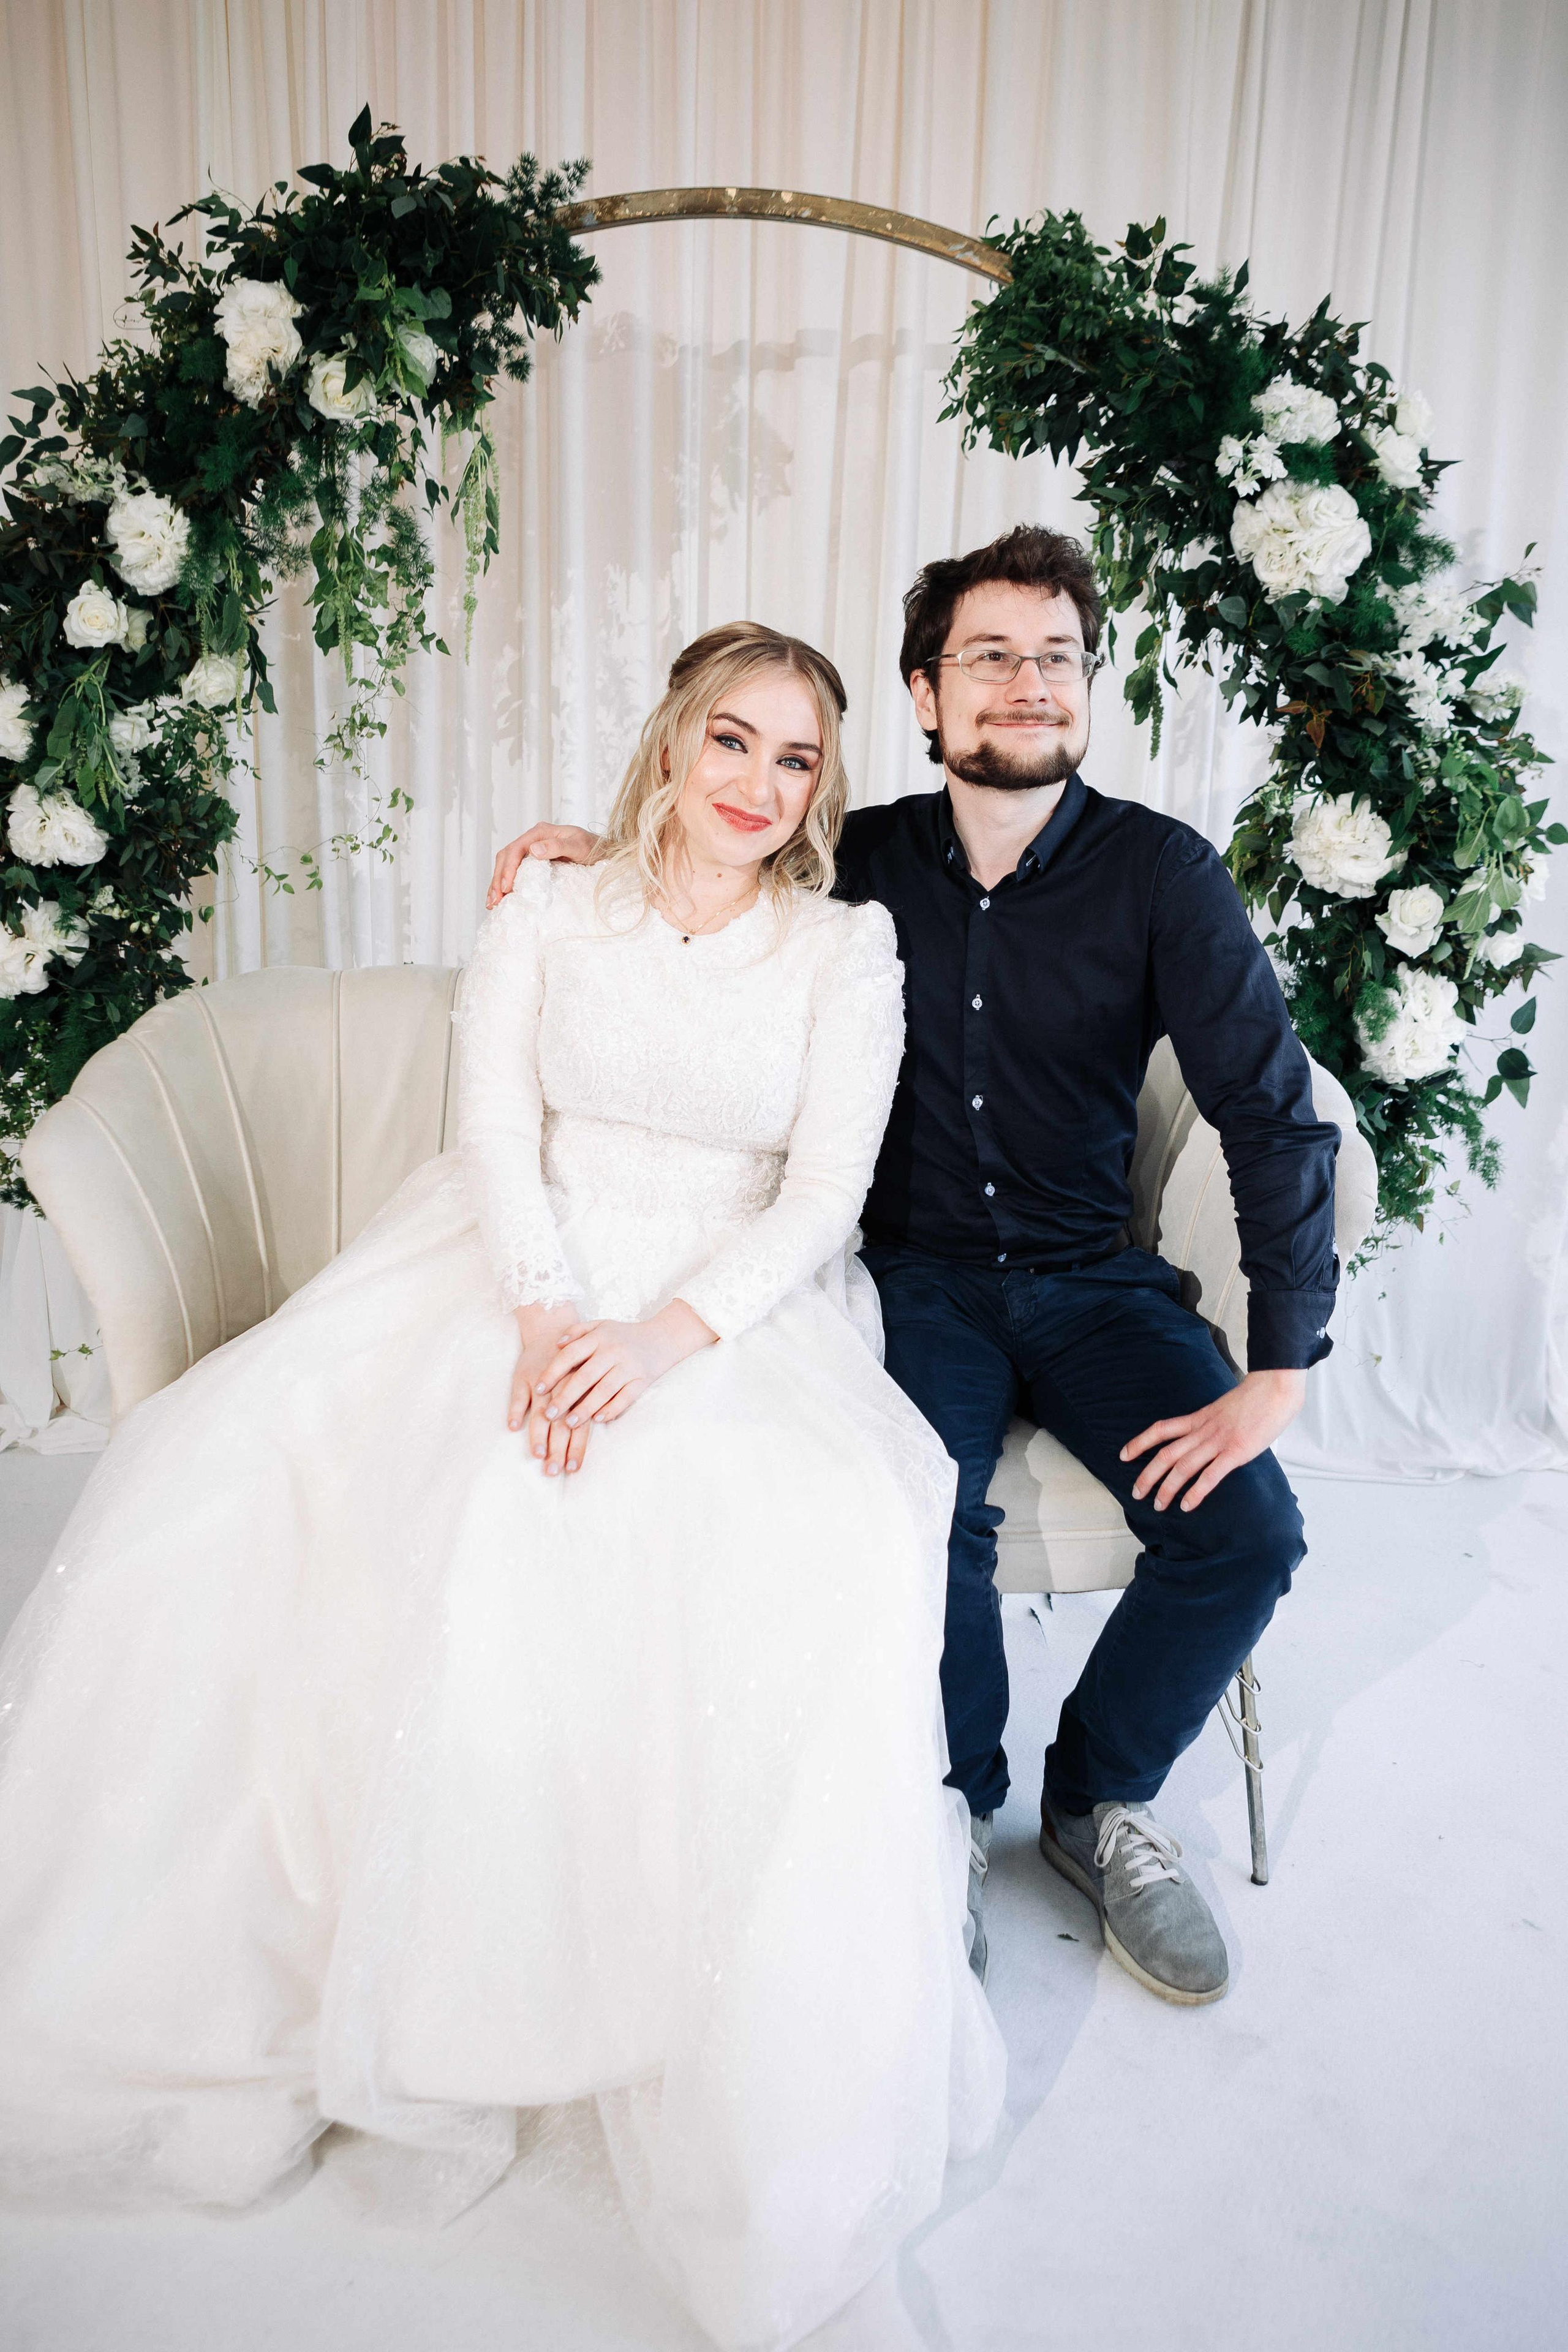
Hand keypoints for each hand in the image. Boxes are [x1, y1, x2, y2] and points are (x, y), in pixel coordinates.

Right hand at [486, 823, 601, 908]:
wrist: (604, 852)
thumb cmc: (595, 848)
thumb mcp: (579, 846)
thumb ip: (558, 846)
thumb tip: (534, 850)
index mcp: (541, 832)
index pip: (517, 848)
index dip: (509, 867)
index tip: (506, 886)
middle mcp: (533, 839)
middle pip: (507, 856)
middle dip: (498, 878)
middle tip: (495, 900)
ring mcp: (532, 850)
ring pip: (507, 864)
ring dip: (498, 883)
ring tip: (493, 903)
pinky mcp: (534, 863)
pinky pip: (515, 871)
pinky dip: (506, 884)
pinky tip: (502, 897)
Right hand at [509, 1300, 592, 1475]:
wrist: (552, 1329)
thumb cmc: (575, 1362)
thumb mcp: (586, 1381)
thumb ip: (587, 1407)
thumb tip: (593, 1432)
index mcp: (580, 1394)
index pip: (580, 1427)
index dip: (576, 1448)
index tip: (572, 1469)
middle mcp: (563, 1391)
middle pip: (560, 1425)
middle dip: (557, 1450)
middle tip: (552, 1472)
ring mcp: (542, 1384)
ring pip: (540, 1412)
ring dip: (537, 1435)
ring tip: (537, 1454)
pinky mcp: (525, 1375)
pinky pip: (518, 1394)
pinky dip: (514, 1410)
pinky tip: (512, 1427)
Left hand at [532, 1300, 717, 1428]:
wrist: (662, 1337)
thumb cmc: (624, 1335)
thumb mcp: (601, 1325)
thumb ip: (577, 1331)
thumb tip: (556, 1344)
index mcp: (599, 1337)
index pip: (571, 1354)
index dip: (553, 1372)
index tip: (538, 1389)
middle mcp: (613, 1351)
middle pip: (585, 1377)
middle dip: (565, 1397)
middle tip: (549, 1414)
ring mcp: (629, 1366)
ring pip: (604, 1391)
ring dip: (586, 1408)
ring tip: (569, 1423)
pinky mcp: (643, 1380)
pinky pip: (626, 1398)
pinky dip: (612, 1409)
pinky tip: (598, 1420)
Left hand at [1120, 1368, 1306, 1513]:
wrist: (1274, 1387)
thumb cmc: (1254, 1398)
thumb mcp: (1223, 1409)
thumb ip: (1212, 1424)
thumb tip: (1209, 1438)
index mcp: (1198, 1418)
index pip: (1161, 1429)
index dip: (1139, 1442)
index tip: (1123, 1455)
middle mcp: (1202, 1430)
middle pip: (1165, 1453)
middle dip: (1147, 1475)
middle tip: (1136, 1493)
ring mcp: (1218, 1441)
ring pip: (1183, 1467)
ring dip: (1167, 1488)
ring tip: (1158, 1505)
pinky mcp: (1236, 1452)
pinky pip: (1210, 1476)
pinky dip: (1196, 1492)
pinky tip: (1187, 1505)